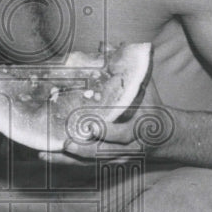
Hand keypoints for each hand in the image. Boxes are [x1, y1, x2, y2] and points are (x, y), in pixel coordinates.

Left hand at [39, 75, 168, 164]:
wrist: (166, 137)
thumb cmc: (152, 107)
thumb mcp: (146, 88)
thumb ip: (127, 70)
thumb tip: (106, 45)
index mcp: (140, 129)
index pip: (123, 134)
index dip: (108, 132)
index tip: (92, 126)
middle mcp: (129, 148)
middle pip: (104, 153)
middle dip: (85, 149)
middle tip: (66, 143)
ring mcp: (117, 158)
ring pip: (91, 162)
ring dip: (68, 159)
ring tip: (46, 152)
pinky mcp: (107, 163)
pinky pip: (85, 166)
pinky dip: (66, 162)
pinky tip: (46, 155)